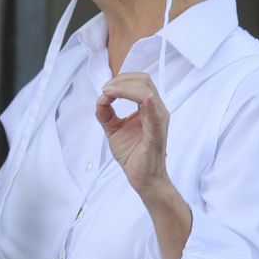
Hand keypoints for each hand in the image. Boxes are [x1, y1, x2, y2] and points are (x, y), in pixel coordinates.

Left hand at [96, 72, 172, 198]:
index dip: (121, 80)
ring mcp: (159, 119)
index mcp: (149, 108)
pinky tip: (122, 95)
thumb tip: (100, 100)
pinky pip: (152, 110)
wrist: (144, 179)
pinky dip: (139, 97)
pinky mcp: (156, 131)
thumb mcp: (114, 130)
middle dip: (121, 80)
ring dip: (123, 87)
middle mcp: (157, 110)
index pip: (139, 82)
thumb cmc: (134, 155)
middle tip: (105, 90)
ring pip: (146, 90)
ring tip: (107, 94)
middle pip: (143, 80)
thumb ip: (107, 114)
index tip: (105, 90)